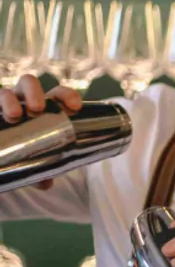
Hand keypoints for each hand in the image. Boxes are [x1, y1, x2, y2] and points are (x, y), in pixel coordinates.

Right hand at [0, 75, 81, 189]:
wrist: (3, 154)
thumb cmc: (24, 151)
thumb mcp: (34, 161)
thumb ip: (41, 171)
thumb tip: (46, 184)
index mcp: (43, 106)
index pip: (58, 93)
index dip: (68, 95)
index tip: (75, 107)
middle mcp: (22, 100)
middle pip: (30, 83)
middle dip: (35, 92)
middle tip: (37, 109)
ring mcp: (3, 104)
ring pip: (6, 91)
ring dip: (9, 99)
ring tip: (15, 115)